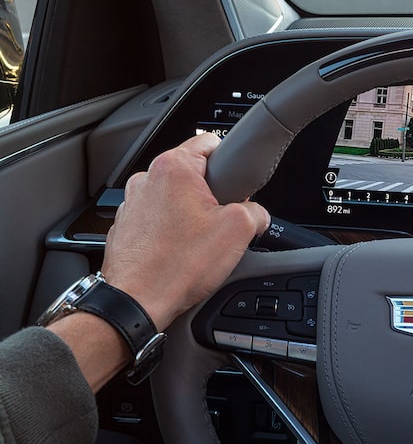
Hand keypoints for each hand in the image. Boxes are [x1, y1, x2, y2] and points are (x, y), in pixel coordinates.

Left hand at [102, 133, 270, 329]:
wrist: (136, 302)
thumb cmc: (177, 266)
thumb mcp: (239, 231)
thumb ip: (257, 211)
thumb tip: (257, 214)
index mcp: (173, 168)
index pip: (211, 142)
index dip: (232, 164)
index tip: (236, 186)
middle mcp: (146, 179)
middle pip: (193, 174)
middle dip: (211, 196)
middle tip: (220, 224)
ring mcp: (131, 203)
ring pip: (175, 199)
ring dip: (189, 215)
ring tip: (197, 244)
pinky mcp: (125, 227)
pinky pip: (157, 220)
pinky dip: (170, 232)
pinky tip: (179, 253)